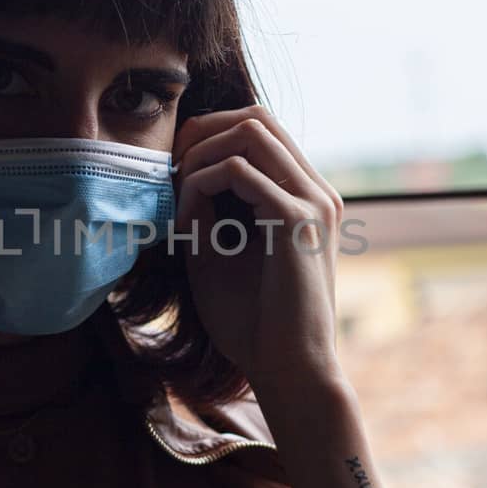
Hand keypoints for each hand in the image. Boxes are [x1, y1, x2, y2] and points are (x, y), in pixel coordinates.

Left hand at [171, 104, 345, 390]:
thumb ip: (205, 212)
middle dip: (203, 131)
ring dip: (201, 153)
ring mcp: (312, 201)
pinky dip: (201, 184)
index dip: (210, 136)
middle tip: (169, 168)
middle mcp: (317, 190)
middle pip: (257, 116)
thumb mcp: (219, 254)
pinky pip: (238, 171)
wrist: (289, 371)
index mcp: (306, 197)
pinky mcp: (296, 220)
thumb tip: (179, 173)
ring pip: (250, 131)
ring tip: (177, 190)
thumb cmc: (255, 323)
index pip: (261, 130)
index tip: (175, 171)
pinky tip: (188, 220)